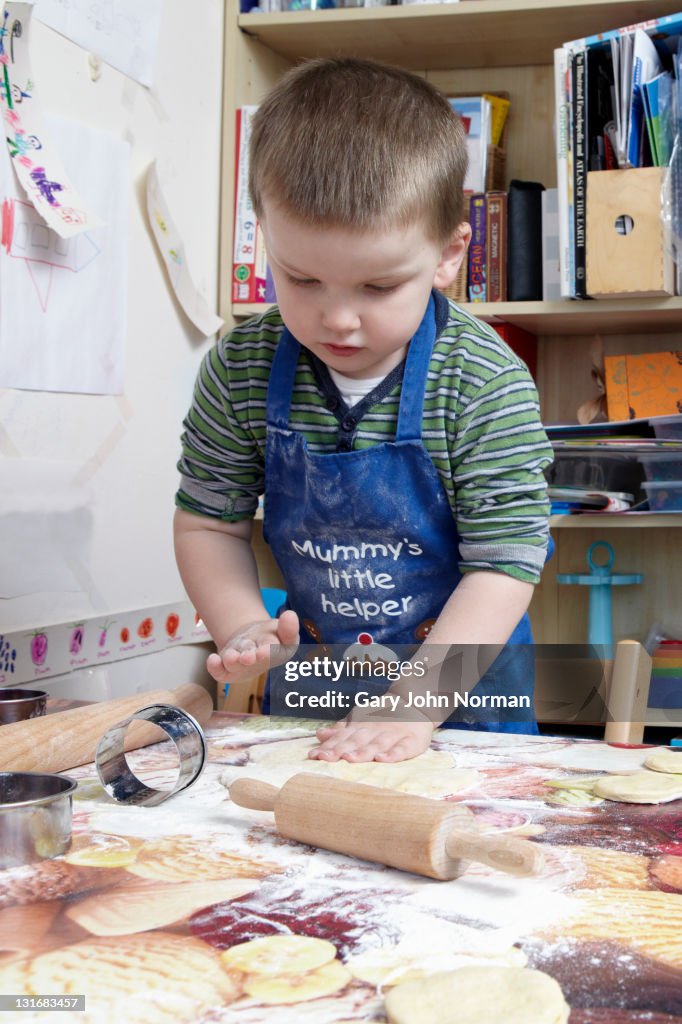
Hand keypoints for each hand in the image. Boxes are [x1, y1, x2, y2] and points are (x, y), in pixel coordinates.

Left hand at [206, 609, 298, 685]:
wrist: (254, 643)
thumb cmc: (273, 637)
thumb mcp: (283, 629)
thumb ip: (288, 626)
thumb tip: (290, 615)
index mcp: (276, 651)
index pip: (275, 650)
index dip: (269, 651)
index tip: (263, 651)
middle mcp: (257, 660)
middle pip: (253, 658)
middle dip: (250, 658)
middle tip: (248, 658)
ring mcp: (241, 664)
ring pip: (235, 664)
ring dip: (233, 660)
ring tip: (231, 657)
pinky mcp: (227, 668)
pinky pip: (220, 672)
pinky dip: (215, 667)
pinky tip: (212, 659)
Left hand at [309, 718, 433, 763]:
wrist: (416, 703)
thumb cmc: (383, 716)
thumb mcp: (360, 718)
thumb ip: (341, 729)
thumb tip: (319, 734)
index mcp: (362, 726)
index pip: (343, 737)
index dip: (329, 746)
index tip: (314, 755)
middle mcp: (375, 730)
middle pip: (356, 741)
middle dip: (340, 750)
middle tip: (325, 758)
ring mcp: (393, 735)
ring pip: (377, 745)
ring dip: (363, 752)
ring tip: (349, 759)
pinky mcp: (412, 741)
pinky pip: (402, 748)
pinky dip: (393, 754)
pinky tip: (383, 759)